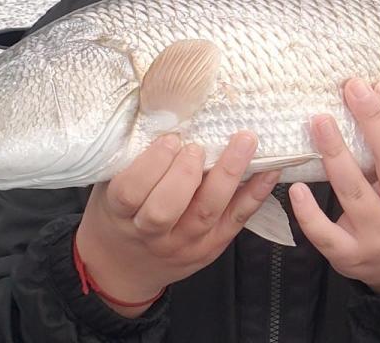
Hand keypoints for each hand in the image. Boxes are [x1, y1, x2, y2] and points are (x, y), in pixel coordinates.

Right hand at [75, 131, 279, 316]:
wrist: (122, 267)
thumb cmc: (117, 215)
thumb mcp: (109, 187)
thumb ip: (131, 160)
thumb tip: (162, 111)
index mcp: (120, 214)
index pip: (130, 192)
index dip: (152, 164)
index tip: (170, 139)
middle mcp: (151, 234)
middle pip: (165, 208)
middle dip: (185, 173)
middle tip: (197, 147)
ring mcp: (184, 243)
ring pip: (205, 212)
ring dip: (228, 174)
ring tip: (243, 142)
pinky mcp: (211, 247)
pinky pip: (236, 220)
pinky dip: (255, 194)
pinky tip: (270, 170)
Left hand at [288, 79, 379, 292]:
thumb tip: (372, 95)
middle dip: (374, 121)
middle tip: (353, 89)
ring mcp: (379, 234)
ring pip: (355, 191)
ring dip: (335, 153)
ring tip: (319, 120)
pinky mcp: (351, 256)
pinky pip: (326, 234)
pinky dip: (309, 213)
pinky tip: (296, 189)